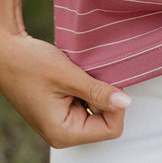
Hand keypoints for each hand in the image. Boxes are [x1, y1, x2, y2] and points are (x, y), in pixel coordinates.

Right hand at [0, 31, 130, 147]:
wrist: (7, 52)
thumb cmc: (29, 63)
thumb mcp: (67, 75)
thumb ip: (97, 91)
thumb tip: (125, 102)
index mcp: (63, 132)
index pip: (110, 128)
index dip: (116, 105)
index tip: (109, 81)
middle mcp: (64, 132)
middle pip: (106, 120)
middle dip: (106, 96)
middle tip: (92, 75)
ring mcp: (63, 121)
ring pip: (98, 109)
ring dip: (96, 90)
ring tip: (81, 74)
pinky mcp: (63, 109)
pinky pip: (88, 101)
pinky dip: (88, 87)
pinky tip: (78, 74)